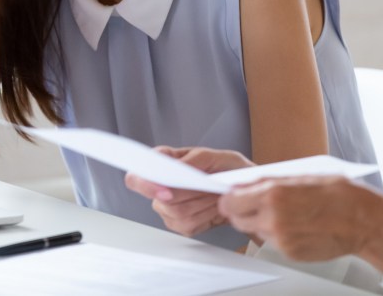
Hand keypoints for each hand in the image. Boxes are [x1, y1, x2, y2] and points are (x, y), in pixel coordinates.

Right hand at [125, 147, 253, 236]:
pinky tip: (214, 208)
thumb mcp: (218, 157)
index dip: (145, 184)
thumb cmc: (230, 170)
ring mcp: (168, 207)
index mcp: (164, 162)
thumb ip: (196, 160)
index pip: (137, 176)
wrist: (245, 191)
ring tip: (215, 195)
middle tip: (209, 186)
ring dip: (201, 205)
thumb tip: (177, 168)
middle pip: (160, 199)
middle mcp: (161, 186)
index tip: (166, 189)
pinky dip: (206, 217)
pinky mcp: (180, 224)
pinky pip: (187, 226)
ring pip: (175, 213)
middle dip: (190, 194)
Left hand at [217, 176, 382, 270]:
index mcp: (274, 194)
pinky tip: (293, 224)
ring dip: (259, 222)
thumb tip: (247, 184)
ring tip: (281, 212)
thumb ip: (269, 182)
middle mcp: (273, 217)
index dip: (229, 198)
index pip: (230, 201)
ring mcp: (281, 238)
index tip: (232, 195)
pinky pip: (271, 242)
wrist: (363, 221)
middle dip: (240, 210)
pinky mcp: (290, 253)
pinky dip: (276, 233)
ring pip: (253, 230)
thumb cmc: (339, 194)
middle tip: (251, 204)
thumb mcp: (299, 176)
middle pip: (236, 218)